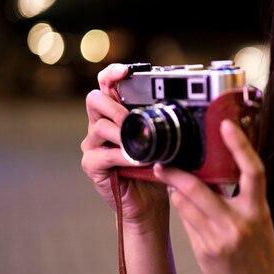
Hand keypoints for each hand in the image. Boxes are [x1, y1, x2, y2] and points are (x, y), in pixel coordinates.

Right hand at [81, 63, 168, 229]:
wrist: (149, 202)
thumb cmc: (155, 168)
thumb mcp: (161, 139)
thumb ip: (160, 122)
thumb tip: (181, 107)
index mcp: (116, 113)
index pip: (106, 85)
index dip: (112, 74)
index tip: (126, 71)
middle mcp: (100, 125)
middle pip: (94, 99)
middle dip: (115, 105)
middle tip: (132, 118)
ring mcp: (93, 144)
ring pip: (99, 126)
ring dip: (122, 133)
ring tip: (140, 144)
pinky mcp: (92, 164)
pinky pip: (104, 154)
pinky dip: (123, 155)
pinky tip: (137, 160)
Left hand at [155, 120, 273, 273]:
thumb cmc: (262, 257)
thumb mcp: (261, 222)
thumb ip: (242, 199)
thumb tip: (217, 174)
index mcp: (259, 210)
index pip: (253, 171)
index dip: (240, 146)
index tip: (226, 125)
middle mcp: (239, 222)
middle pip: (200, 187)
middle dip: (177, 172)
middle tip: (164, 161)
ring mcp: (219, 238)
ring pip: (186, 203)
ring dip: (176, 190)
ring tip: (171, 180)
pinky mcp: (204, 250)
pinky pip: (186, 222)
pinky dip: (181, 209)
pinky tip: (181, 204)